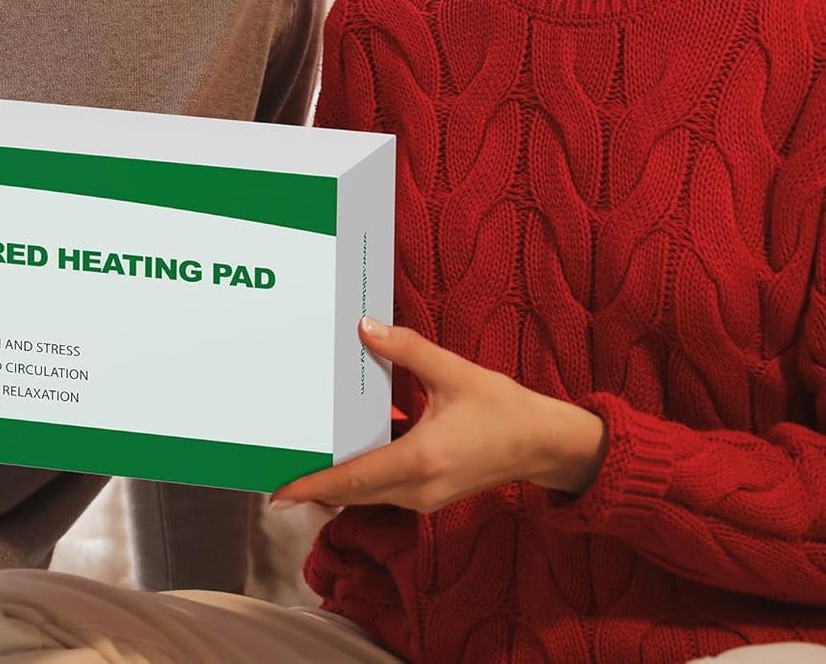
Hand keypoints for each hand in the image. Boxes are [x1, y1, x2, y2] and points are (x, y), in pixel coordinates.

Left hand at [271, 318, 606, 514]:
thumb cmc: (503, 409)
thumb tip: (364, 327)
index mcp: (419, 460)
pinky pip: (385, 492)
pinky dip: (362, 479)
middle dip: (315, 485)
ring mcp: (425, 498)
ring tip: (306, 459)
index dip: (312, 485)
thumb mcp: (453, 372)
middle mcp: (417, 488)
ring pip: (368, 495)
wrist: (545, 444)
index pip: (352, 478)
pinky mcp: (431, 496)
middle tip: (280, 469)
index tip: (279, 492)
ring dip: (338, 482)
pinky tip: (350, 452)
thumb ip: (405, 349)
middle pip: (352, 492)